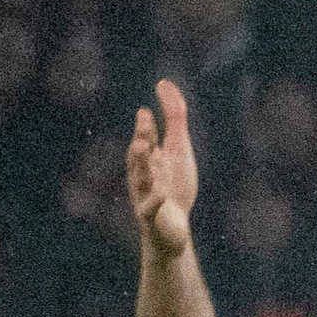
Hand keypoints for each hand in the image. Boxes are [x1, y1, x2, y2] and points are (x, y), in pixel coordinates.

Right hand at [126, 79, 199, 258]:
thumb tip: (164, 85)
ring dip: (142, 163)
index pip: (146, 139)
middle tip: (144, 121)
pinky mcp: (151, 216)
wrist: (169, 230)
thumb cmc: (172, 187)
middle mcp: (143, 175)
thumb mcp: (177, 151)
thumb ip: (174, 120)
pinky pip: (150, 209)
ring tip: (146, 147)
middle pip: (139, 156)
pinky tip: (162, 195)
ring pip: (140, 179)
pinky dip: (155, 202)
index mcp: (150, 159)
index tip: (146, 112)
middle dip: (141, 139)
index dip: (146, 126)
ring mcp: (145, 195)